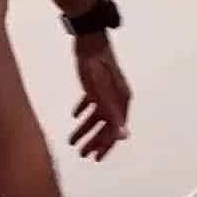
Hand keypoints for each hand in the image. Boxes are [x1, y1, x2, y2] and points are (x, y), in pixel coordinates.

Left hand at [70, 34, 131, 161]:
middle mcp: (117, 96)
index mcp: (121, 100)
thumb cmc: (94, 65)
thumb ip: (111, 114)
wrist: (89, 38)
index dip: (105, 145)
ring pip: (98, 114)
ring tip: (72, 140)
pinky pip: (92, 101)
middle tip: (81, 153)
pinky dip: (84, 110)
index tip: (94, 158)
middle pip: (107, 124)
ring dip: (86, 128)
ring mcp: (108, 88)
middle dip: (94, 140)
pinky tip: (74, 115)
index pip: (115, 129)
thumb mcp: (100, 92)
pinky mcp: (98, 80)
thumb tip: (124, 137)